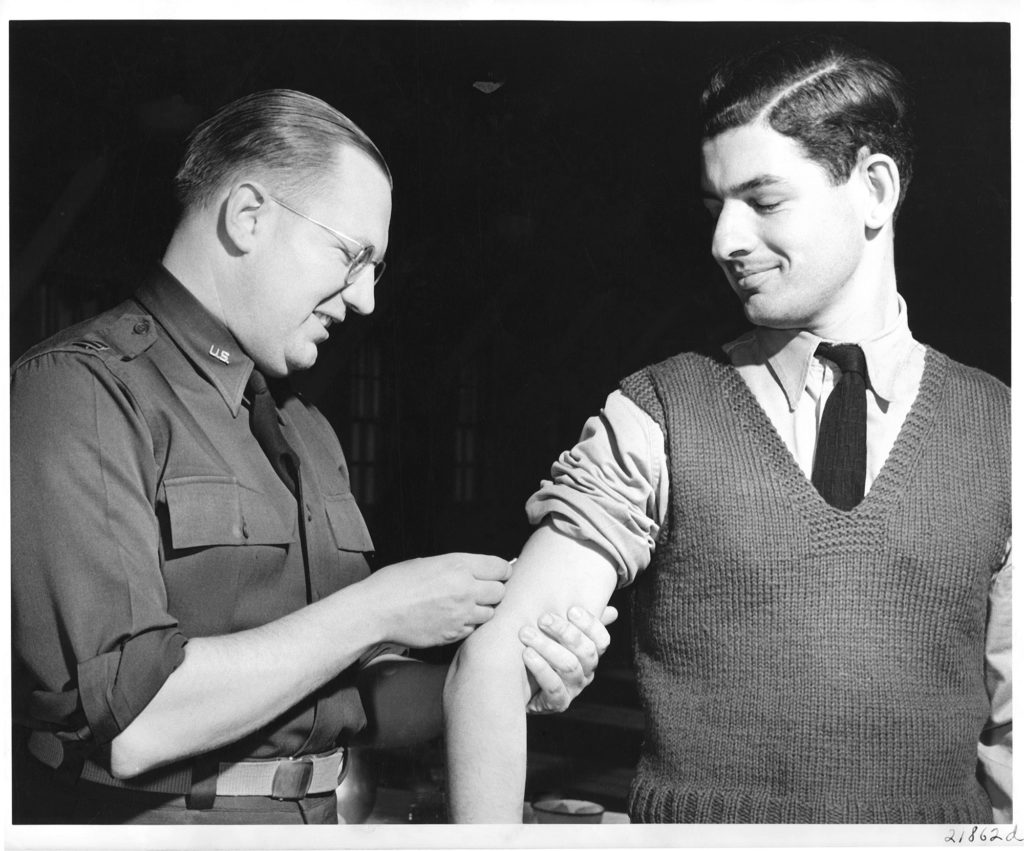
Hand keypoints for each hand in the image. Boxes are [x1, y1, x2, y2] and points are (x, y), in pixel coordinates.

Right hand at [363, 554, 511, 647]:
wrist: (376, 612)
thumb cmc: (395, 583)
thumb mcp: (428, 562)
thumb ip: (457, 567)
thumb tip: (475, 570)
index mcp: (459, 566)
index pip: (502, 568)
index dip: (501, 570)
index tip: (497, 573)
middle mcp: (465, 590)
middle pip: (501, 592)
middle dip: (494, 591)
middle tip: (482, 590)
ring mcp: (461, 615)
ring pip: (490, 614)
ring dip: (483, 610)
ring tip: (464, 606)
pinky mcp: (453, 634)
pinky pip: (473, 629)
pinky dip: (468, 625)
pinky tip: (452, 619)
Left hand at [519, 605, 616, 713]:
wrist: (519, 687)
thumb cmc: (541, 653)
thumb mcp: (558, 635)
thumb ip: (578, 622)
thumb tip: (613, 611)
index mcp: (590, 654)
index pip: (601, 640)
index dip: (590, 624)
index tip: (571, 609)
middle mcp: (586, 672)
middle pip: (586, 651)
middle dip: (564, 632)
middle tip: (543, 618)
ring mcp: (573, 689)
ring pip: (569, 667)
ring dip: (547, 647)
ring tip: (526, 634)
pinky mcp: (558, 704)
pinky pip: (554, 687)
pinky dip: (541, 669)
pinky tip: (527, 654)